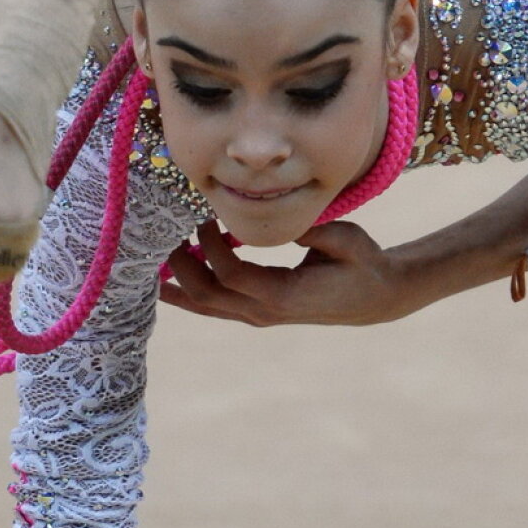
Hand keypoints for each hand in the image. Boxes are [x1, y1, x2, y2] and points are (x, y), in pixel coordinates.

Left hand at [159, 219, 405, 326]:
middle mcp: (265, 312)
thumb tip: (278, 210)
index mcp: (284, 295)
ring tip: (151, 259)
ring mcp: (259, 316)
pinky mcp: (256, 312)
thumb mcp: (346, 240)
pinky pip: (214, 308)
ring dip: (177, 283)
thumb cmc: (362, 264)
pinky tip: (166, 282)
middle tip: (168, 231)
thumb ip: (314, 229)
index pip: (231, 275)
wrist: (375, 297)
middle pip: (208, 294)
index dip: (210, 247)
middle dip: (182, 264)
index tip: (205, 217)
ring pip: (205, 307)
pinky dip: (187, 296)